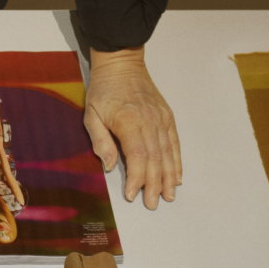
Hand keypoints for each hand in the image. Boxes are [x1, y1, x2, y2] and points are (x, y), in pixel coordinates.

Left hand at [83, 49, 180, 208]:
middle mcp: (150, 121)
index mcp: (130, 121)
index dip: (137, 178)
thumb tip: (109, 166)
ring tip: (169, 195)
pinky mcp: (167, 117)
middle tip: (153, 203)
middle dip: (155, 184)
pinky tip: (177, 175)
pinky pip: (174, 142)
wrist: (122, 64)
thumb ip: (100, 141)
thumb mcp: (91, 115)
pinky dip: (176, 160)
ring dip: (169, 176)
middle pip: (155, 159)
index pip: (137, 156)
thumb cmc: (103, 90)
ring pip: (168, 153)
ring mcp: (161, 119)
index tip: (132, 194)